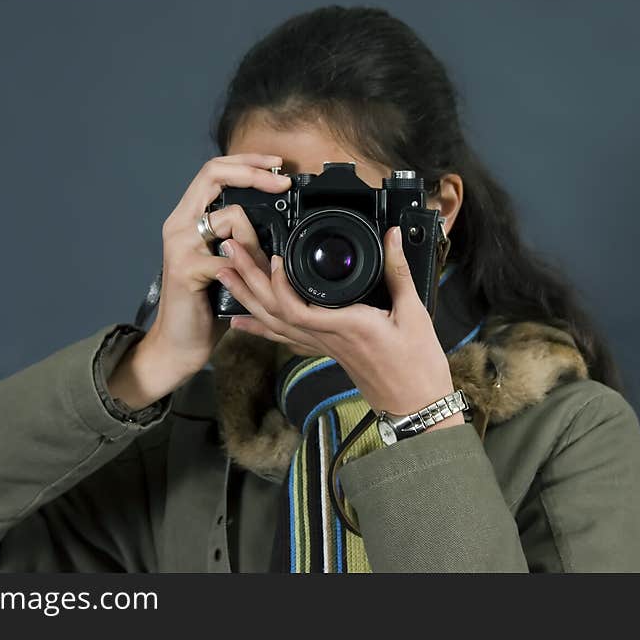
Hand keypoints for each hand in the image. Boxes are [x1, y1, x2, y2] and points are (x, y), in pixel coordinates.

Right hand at [107, 154, 291, 409]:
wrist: (180, 343)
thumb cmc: (207, 303)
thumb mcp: (228, 261)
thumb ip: (240, 237)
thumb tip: (275, 218)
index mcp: (188, 218)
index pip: (214, 171)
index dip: (246, 162)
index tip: (276, 164)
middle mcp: (179, 225)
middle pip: (214, 175)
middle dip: (255, 173)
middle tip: (282, 181)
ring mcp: (180, 246)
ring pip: (230, 216)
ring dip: (256, 240)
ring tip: (257, 267)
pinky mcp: (187, 269)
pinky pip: (230, 257)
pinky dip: (247, 269)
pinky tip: (243, 284)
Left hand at [215, 225, 464, 428]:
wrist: (415, 404)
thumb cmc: (416, 365)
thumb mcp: (413, 313)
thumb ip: (398, 271)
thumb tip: (393, 235)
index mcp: (345, 325)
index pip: (296, 308)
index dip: (277, 285)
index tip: (272, 258)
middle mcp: (326, 337)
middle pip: (274, 310)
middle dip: (248, 280)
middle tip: (229, 252)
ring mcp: (322, 346)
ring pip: (274, 323)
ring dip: (246, 298)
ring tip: (224, 274)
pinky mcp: (325, 350)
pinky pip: (284, 336)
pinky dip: (260, 325)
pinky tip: (240, 319)